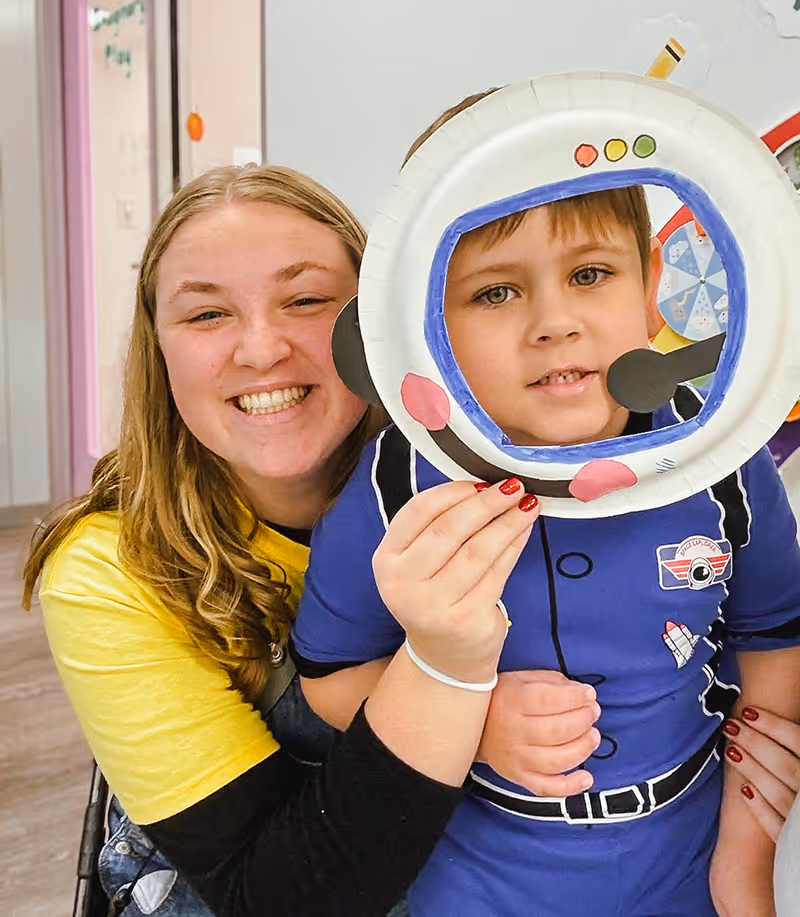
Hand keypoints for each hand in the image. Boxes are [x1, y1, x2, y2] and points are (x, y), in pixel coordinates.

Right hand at [373, 478, 537, 684]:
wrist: (444, 655)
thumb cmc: (434, 594)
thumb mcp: (419, 561)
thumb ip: (438, 525)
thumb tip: (484, 487)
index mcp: (387, 559)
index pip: (418, 511)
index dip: (453, 492)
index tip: (480, 482)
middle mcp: (403, 582)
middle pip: (450, 529)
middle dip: (486, 503)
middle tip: (513, 487)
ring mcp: (434, 604)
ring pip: (478, 550)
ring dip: (507, 522)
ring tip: (527, 505)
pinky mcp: (466, 619)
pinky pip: (497, 572)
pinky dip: (514, 546)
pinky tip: (523, 531)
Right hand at [476, 670, 600, 795]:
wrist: (472, 726)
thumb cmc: (502, 699)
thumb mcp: (520, 679)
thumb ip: (550, 682)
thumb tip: (578, 691)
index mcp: (513, 701)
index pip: (547, 700)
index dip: (574, 697)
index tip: (589, 694)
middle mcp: (514, 731)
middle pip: (556, 730)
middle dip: (583, 720)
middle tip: (593, 712)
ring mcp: (517, 757)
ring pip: (556, 760)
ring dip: (582, 748)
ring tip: (593, 735)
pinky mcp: (520, 777)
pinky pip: (547, 788)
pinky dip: (570, 786)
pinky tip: (586, 777)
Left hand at [722, 706, 799, 841]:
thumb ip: (796, 750)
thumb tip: (771, 724)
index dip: (775, 726)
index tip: (748, 712)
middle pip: (787, 766)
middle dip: (756, 743)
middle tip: (731, 726)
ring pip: (780, 794)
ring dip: (754, 770)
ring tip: (731, 750)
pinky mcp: (796, 847)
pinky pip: (779, 827)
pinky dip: (761, 809)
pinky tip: (744, 790)